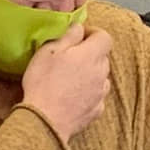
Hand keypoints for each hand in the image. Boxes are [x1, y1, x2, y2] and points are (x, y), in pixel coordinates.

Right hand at [21, 23, 111, 139]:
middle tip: (69, 56)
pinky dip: (88, 92)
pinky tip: (73, 95)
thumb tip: (78, 28)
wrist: (45, 120)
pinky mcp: (96, 110)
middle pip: (103, 57)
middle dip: (89, 53)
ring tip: (70, 77)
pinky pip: (96, 95)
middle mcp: (101, 73)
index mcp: (91, 55)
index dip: (93, 33)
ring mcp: (100, 93)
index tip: (79, 35)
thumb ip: (68, 36)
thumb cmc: (44, 83)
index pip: (105, 37)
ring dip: (90, 73)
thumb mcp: (49, 51)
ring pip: (100, 77)